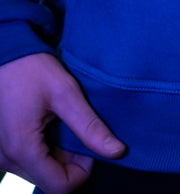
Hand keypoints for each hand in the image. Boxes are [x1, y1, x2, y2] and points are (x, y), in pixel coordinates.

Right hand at [0, 53, 125, 193]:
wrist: (5, 52)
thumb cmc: (31, 68)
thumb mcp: (65, 92)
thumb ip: (90, 126)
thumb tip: (117, 151)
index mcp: (21, 149)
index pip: (60, 187)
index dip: (82, 170)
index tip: (88, 145)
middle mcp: (4, 159)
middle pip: (48, 180)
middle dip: (69, 162)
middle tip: (76, 130)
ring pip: (37, 172)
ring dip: (55, 156)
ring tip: (60, 124)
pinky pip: (25, 162)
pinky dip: (41, 150)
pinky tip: (46, 126)